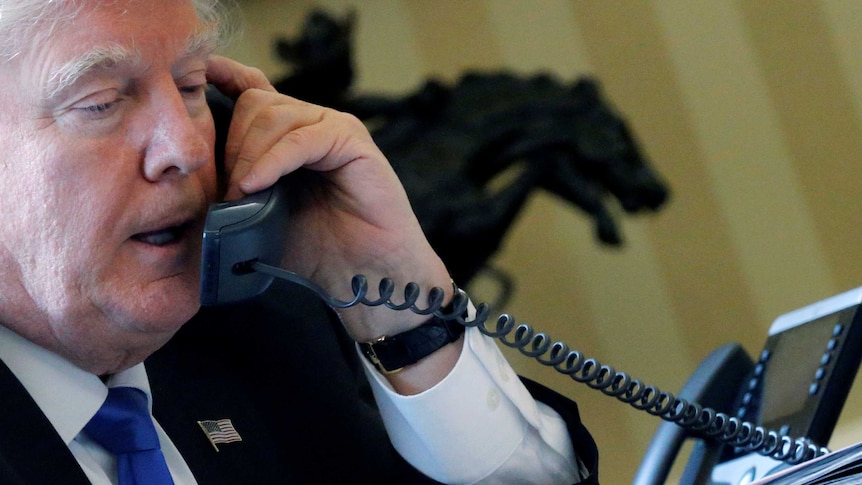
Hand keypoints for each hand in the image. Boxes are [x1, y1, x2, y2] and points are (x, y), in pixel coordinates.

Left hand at [206, 56, 459, 391]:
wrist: (363, 275)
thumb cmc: (316, 251)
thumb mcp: (258, 216)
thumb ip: (234, 188)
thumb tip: (188, 177)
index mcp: (289, 136)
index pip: (252, 90)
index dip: (223, 79)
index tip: (194, 82)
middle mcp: (312, 125)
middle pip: (255, 104)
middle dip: (231, 144)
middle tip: (227, 190)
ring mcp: (334, 129)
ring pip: (274, 115)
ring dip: (248, 155)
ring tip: (241, 194)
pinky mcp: (352, 143)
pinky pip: (302, 139)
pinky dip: (273, 161)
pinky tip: (257, 185)